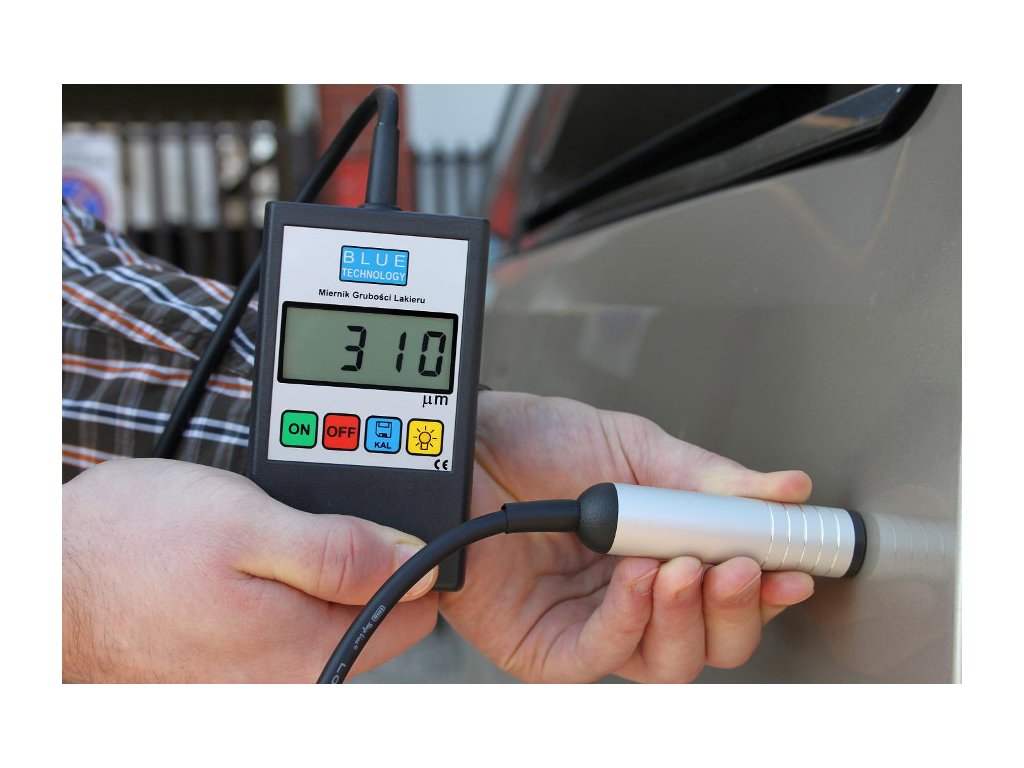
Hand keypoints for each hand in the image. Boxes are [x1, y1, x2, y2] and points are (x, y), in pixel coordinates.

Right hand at [62, 459, 437, 681]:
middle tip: (299, 514)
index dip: (411, 550)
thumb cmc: (128, 549)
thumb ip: (341, 550)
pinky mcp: (229, 664)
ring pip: (325, 607)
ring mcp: (256, 676)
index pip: (416, 609)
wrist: (45, 583)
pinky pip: (282, 616)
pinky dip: (272, 579)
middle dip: (353, 551)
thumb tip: (420, 561)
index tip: (379, 516)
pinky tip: (236, 554)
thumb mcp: (246, 523)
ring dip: (308, 561)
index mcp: (309, 649)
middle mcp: (289, 678)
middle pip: (372, 607)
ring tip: (259, 529)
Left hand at [440, 392, 815, 682]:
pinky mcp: (545, 646)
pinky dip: (629, 620)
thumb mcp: (632, 446)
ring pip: (667, 662)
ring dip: (687, 615)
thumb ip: (706, 480)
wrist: (466, 443)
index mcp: (662, 553)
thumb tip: (784, 491)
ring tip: (682, 564)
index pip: (729, 593)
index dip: (768, 586)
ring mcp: (590, 624)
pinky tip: (636, 576)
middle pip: (710, 642)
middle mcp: (631, 597)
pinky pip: (600, 657)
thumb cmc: (535, 441)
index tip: (795, 561)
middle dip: (737, 609)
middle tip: (742, 563)